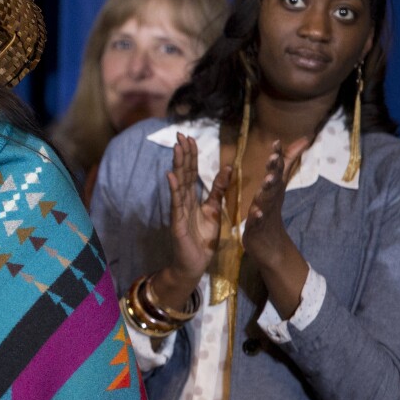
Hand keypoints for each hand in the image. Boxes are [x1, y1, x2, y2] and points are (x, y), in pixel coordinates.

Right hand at [167, 133, 231, 281]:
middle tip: (180, 135)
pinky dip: (173, 189)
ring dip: (177, 165)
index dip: (192, 156)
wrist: (194, 264)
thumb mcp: (215, 211)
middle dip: (183, 154)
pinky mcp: (177, 222)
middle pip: (184, 173)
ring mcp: (178, 210)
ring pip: (178, 184)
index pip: (192, 172)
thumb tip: (228, 169)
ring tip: (177, 148)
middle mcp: (183, 201)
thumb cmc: (202, 240)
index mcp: (192, 199)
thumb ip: (218, 191)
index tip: (191, 138)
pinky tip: (171, 175)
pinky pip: (176, 203)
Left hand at [242, 138, 308, 267]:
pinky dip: (258, 216)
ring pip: (266, 199)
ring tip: (269, 179)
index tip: (276, 141)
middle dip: (274, 169)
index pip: (277, 170)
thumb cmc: (271, 211)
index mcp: (273, 189)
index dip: (277, 156)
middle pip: (274, 182)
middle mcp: (271, 199)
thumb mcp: (277, 187)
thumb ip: (287, 164)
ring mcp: (265, 212)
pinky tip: (257, 212)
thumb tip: (303, 141)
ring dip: (268, 189)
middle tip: (274, 157)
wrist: (271, 246)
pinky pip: (257, 221)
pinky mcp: (256, 227)